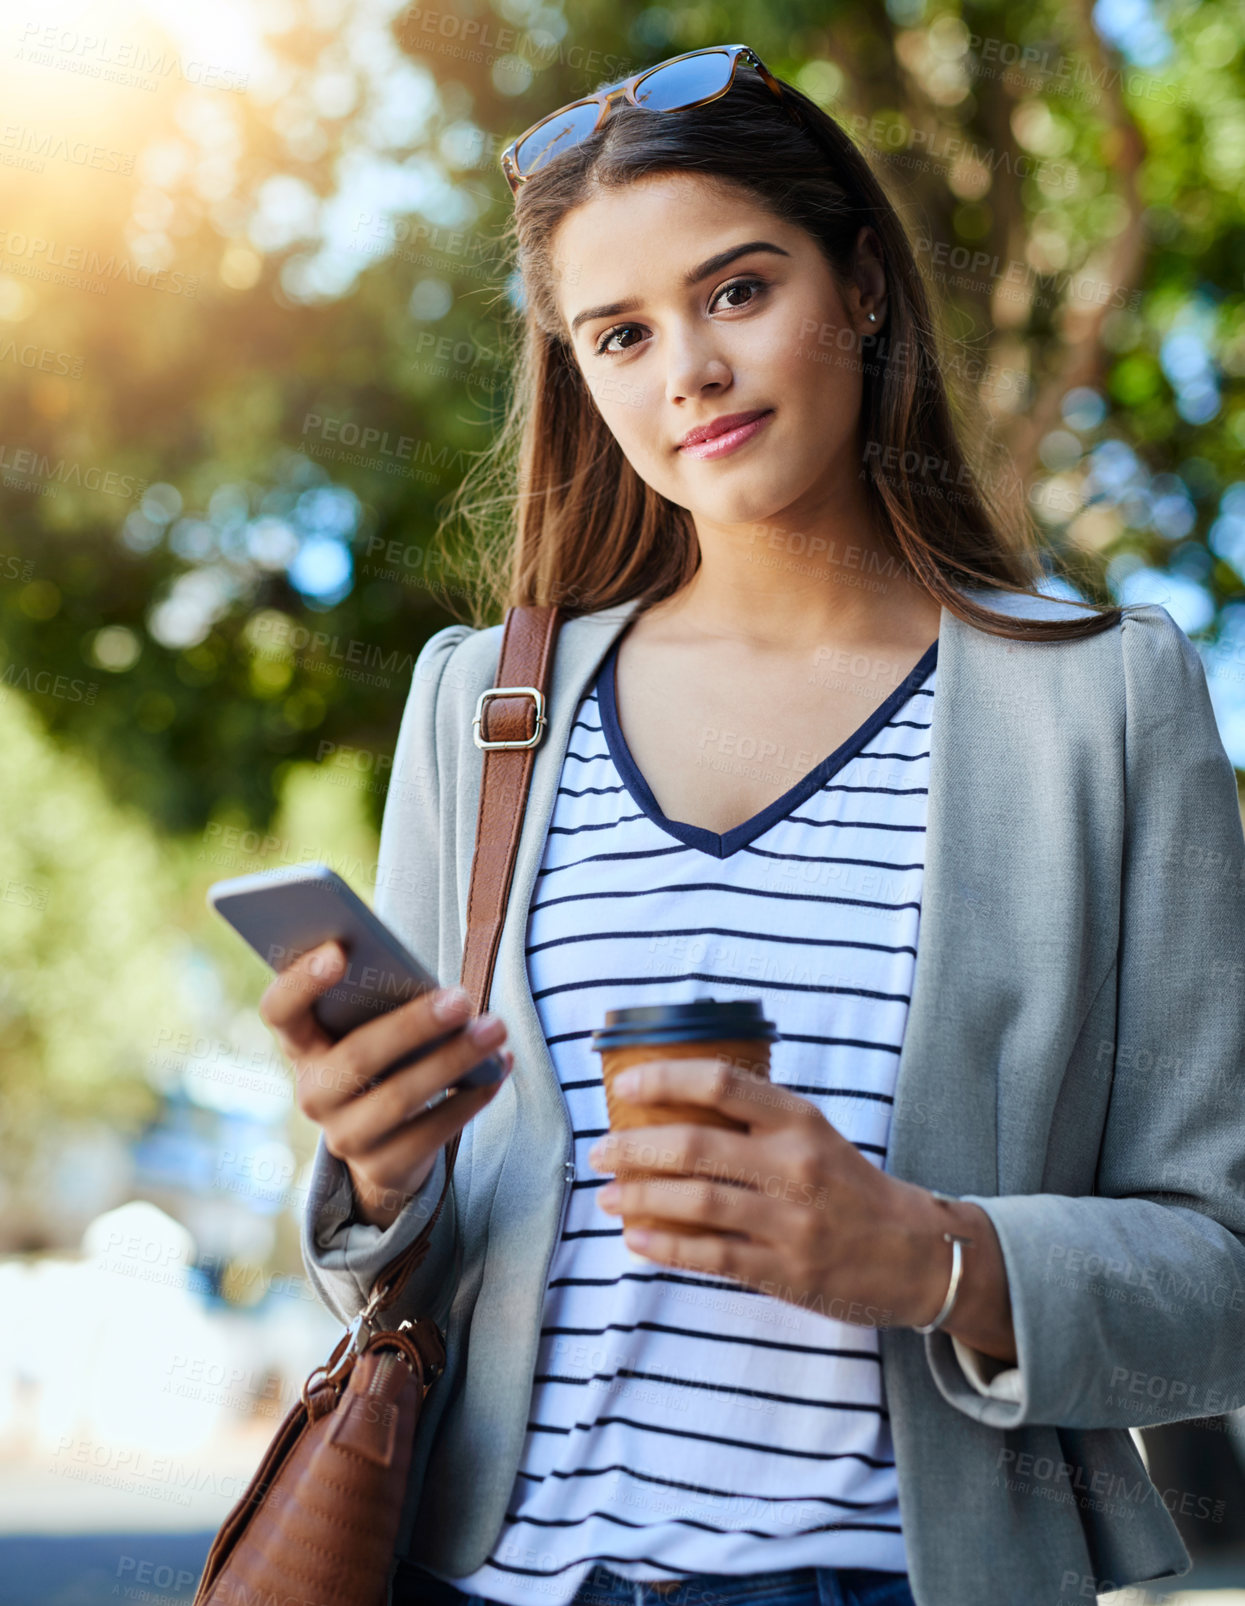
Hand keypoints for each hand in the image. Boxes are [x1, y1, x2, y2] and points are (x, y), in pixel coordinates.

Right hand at [259, 940, 511, 1229]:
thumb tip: (437, 989)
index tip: (339, 950)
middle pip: (357, 1056)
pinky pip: (432, 1133)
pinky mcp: (384, 1166)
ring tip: (495, 1029)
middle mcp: (313, 1093)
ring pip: (399, 1097)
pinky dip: (471, 1097)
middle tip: (462, 998)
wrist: (384, 1141)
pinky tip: (498, 1069)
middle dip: (413, 1025)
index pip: (280, 1010)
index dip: (301, 981)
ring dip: (454, 1060)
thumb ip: (383, 1002)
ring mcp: (344, 1136)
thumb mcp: (372, 1027)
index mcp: (301, 1044)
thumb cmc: (384, 1055)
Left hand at [586, 1055, 946, 1329]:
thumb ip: (755, 1120)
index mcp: (798, 1121)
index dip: (664, 1079)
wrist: (916, 1254)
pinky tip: (637, 1240)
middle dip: (633, 1148)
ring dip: (640, 1197)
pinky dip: (665, 1247)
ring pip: (695, 1202)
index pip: (720, 1083)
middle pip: (694, 1145)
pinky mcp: (782, 1270)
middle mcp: (792, 1165)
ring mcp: (788, 1220)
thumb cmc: (851, 1186)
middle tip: (600, 1152)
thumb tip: (672, 1106)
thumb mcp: (814, 1133)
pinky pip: (710, 1255)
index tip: (624, 1086)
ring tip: (608, 1198)